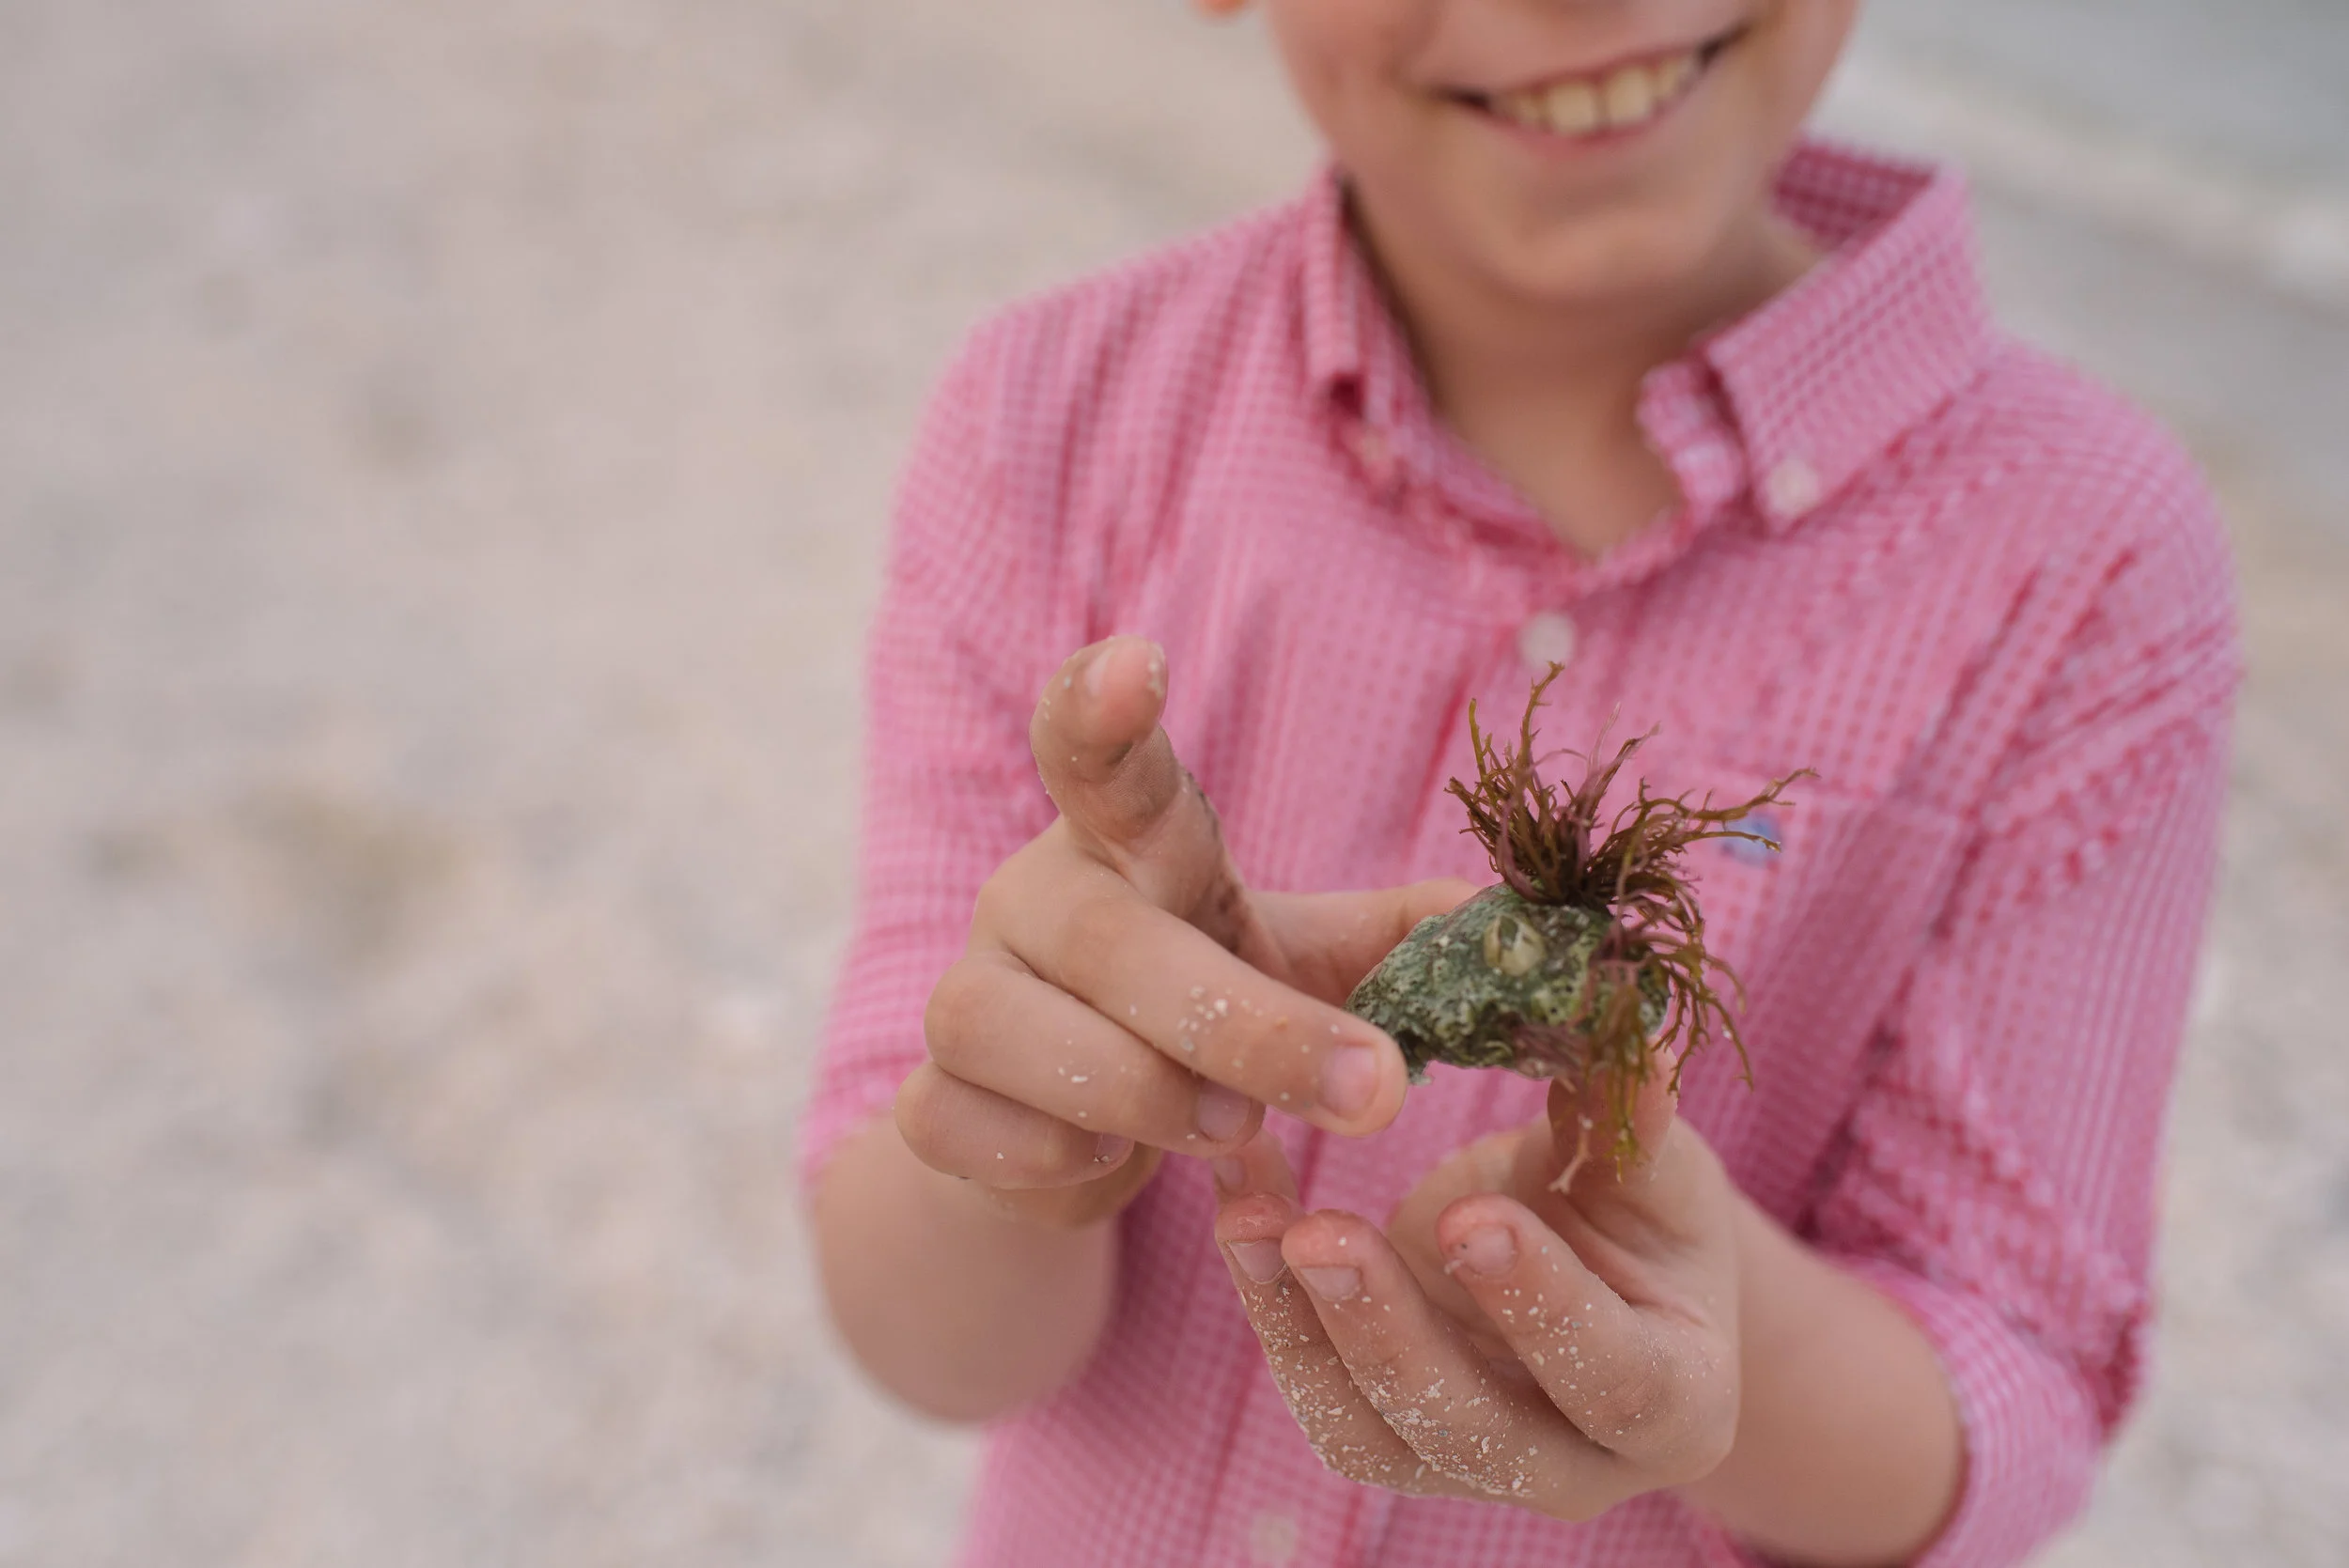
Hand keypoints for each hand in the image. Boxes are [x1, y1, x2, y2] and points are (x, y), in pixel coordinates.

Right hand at [897, 636, 1475, 1226]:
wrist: (1074, 1136)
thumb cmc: (1203, 1017)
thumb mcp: (1305, 966)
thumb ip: (1410, 945)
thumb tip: (1545, 938)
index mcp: (1128, 847)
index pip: (1099, 757)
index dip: (1103, 708)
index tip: (1134, 659)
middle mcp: (1032, 900)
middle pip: (1112, 943)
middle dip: (1249, 1027)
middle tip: (1370, 1091)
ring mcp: (966, 995)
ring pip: (1021, 1035)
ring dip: (1152, 1099)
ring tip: (1234, 1133)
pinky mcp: (928, 1098)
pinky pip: (966, 1127)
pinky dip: (1057, 1161)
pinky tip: (1106, 1162)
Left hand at [1212, 1073, 1741, 1518]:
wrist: (1586, 1258)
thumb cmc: (1640, 1207)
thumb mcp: (1655, 1163)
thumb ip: (1634, 1117)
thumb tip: (1620, 1025)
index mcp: (1679, 1403)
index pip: (1614, 1379)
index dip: (1544, 1306)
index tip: (1472, 1218)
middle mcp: (1573, 1465)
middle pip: (1476, 1431)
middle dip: (1389, 1334)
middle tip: (1321, 1235)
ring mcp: (1466, 1463)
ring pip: (1368, 1433)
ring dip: (1298, 1326)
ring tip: (1248, 1220)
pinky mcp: (1384, 1435)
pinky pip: (1312, 1388)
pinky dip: (1265, 1299)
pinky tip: (1239, 1204)